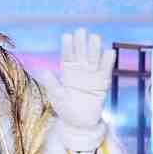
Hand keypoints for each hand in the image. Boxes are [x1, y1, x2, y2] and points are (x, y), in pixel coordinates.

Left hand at [49, 28, 111, 150]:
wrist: (80, 123)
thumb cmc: (65, 109)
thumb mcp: (56, 97)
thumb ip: (52, 85)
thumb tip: (44, 71)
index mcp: (68, 72)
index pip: (68, 56)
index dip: (68, 46)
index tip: (67, 35)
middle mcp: (80, 71)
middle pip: (81, 54)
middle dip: (81, 43)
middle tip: (81, 31)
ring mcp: (92, 76)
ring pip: (94, 59)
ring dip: (94, 49)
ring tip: (95, 37)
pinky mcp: (102, 84)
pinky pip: (105, 71)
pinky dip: (107, 62)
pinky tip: (108, 52)